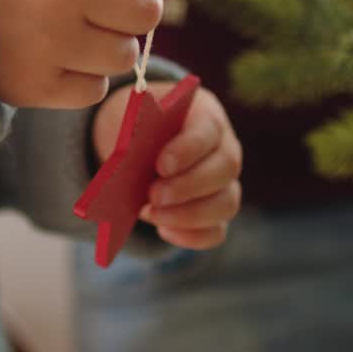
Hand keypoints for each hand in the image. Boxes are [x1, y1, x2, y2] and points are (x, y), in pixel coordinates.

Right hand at [0, 0, 164, 108]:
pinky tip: (57, 55)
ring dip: (107, 43)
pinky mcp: (31, 85)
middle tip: (104, 4)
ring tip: (75, 30)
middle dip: (131, 6)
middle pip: (145, 11)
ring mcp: (48, 42)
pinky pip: (92, 89)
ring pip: (124, 55)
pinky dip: (82, 75)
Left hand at [92, 82, 242, 248]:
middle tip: (153, 195)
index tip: (161, 166)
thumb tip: (126, 159)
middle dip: (188, 186)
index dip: (188, 150)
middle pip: (225, 168)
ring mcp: (225, 183)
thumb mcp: (130, 118)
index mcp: (205, 115)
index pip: (208, 130)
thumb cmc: (137, 124)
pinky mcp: (216, 213)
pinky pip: (216, 231)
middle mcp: (225, 148)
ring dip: (190, 215)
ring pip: (226, 203)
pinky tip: (163, 230)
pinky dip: (192, 236)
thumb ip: (134, 133)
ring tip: (153, 214)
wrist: (137, 140)